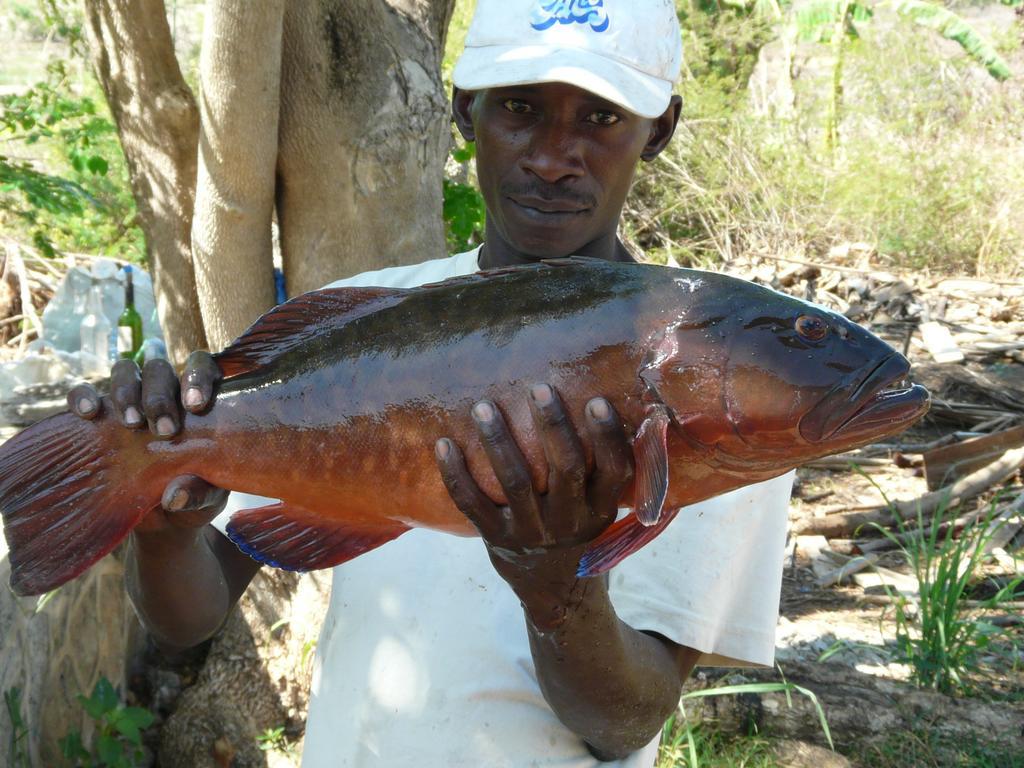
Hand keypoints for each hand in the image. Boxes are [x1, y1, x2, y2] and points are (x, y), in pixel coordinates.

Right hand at [66, 351, 227, 533]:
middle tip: (165, 430)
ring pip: (126, 371)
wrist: (163, 518)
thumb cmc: (194, 496)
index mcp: (198, 403)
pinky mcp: (99, 418)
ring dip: (127, 392)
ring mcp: (130, 402)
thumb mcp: (206, 498)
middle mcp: (164, 394)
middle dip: (160, 395)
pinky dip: (83, 396)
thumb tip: (174, 496)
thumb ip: (200, 493)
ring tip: (132, 424)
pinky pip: (83, 393)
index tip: (196, 405)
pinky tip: (88, 414)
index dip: (198, 377)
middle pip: (160, 369)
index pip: (201, 368)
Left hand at [435, 384, 632, 629]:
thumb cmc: (578, 529)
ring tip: (484, 407)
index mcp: (601, 508)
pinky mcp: (497, 537)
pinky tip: (444, 444)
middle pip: (566, 468)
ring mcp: (532, 531)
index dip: (607, 436)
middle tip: (539, 388)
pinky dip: (455, 474)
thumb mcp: (600, 507)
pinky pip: (472, 503)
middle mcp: (569, 520)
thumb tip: (601, 398)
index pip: (614, 469)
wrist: (555, 589)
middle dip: (553, 425)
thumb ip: (600, 469)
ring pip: (516, 481)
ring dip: (499, 441)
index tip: (595, 401)